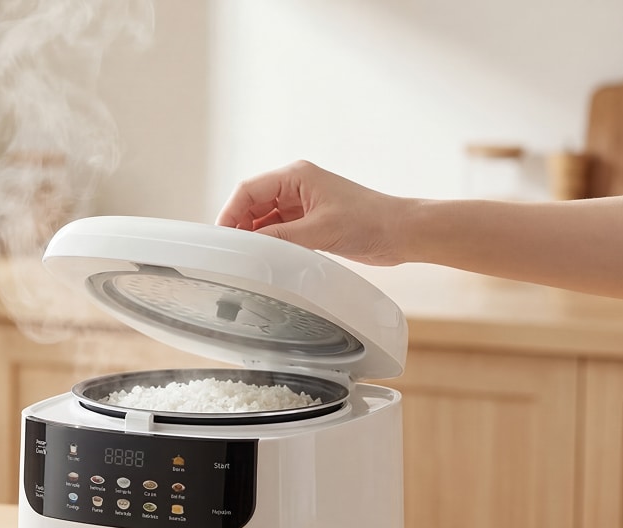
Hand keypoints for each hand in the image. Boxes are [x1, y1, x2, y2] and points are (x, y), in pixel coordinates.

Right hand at [215, 160, 408, 265]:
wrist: (401, 232)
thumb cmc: (369, 221)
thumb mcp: (318, 231)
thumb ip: (279, 237)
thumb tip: (248, 245)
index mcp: (296, 175)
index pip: (248, 190)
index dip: (230, 213)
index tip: (222, 237)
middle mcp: (296, 186)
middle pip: (252, 204)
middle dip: (240, 226)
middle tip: (232, 252)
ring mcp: (302, 204)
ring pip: (263, 218)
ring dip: (255, 236)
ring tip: (248, 257)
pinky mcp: (309, 221)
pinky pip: (278, 230)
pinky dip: (269, 243)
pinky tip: (266, 257)